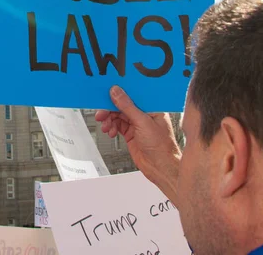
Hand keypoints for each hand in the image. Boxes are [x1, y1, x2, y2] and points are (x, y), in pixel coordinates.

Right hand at [95, 86, 181, 204]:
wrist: (160, 169)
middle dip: (110, 108)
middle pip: (122, 105)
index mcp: (151, 107)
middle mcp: (144, 114)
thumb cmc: (161, 147)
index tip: (107, 92)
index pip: (133, 94)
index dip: (120, 92)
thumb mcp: (142, 122)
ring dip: (109, 119)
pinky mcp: (131, 133)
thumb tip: (116, 92)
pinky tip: (110, 132)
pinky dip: (111, 127)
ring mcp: (137, 124)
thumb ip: (127, 106)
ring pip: (118, 115)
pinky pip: (117, 125)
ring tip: (105, 126)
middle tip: (101, 113)